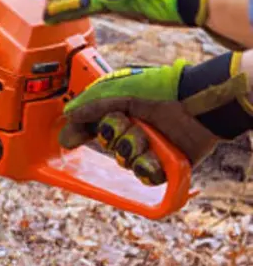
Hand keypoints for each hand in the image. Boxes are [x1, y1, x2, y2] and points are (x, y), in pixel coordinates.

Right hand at [58, 59, 243, 184]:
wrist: (197, 104)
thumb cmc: (160, 90)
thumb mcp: (119, 92)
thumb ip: (91, 105)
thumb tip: (67, 116)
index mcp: (121, 112)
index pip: (92, 127)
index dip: (80, 134)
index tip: (70, 141)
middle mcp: (133, 130)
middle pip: (107, 146)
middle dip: (114, 136)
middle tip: (125, 124)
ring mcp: (149, 148)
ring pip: (124, 161)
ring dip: (133, 149)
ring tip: (147, 137)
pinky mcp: (165, 165)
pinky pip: (145, 176)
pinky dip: (148, 167)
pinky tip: (155, 157)